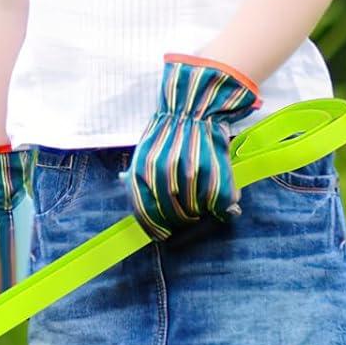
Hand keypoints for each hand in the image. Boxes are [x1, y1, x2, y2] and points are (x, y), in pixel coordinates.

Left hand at [127, 54, 261, 241]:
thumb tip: (123, 183)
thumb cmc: (167, 134)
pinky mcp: (212, 172)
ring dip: (200, 214)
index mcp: (142, 171)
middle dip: (180, 222)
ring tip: (202, 205)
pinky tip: (219, 203)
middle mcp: (163, 174)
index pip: (145, 212)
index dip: (155, 228)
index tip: (163, 234)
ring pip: (195, 212)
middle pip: (171, 216)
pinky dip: (221, 208)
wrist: (193, 110)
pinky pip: (217, 203)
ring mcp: (189, 174)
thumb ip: (134, 172)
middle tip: (187, 218)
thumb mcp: (143, 152)